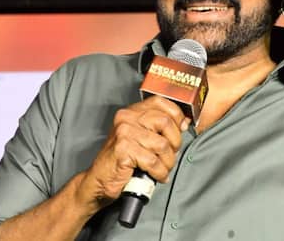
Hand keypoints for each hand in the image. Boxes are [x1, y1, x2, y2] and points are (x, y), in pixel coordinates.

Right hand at [75, 96, 189, 212]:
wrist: (98, 181)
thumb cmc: (122, 160)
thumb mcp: (141, 138)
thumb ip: (159, 128)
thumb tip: (184, 121)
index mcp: (132, 111)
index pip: (161, 101)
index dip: (176, 115)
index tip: (181, 128)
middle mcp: (127, 118)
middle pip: (166, 122)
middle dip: (175, 142)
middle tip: (171, 155)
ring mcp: (124, 133)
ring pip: (162, 144)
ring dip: (168, 161)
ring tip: (164, 168)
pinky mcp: (123, 150)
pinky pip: (153, 161)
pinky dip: (160, 172)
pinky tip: (158, 176)